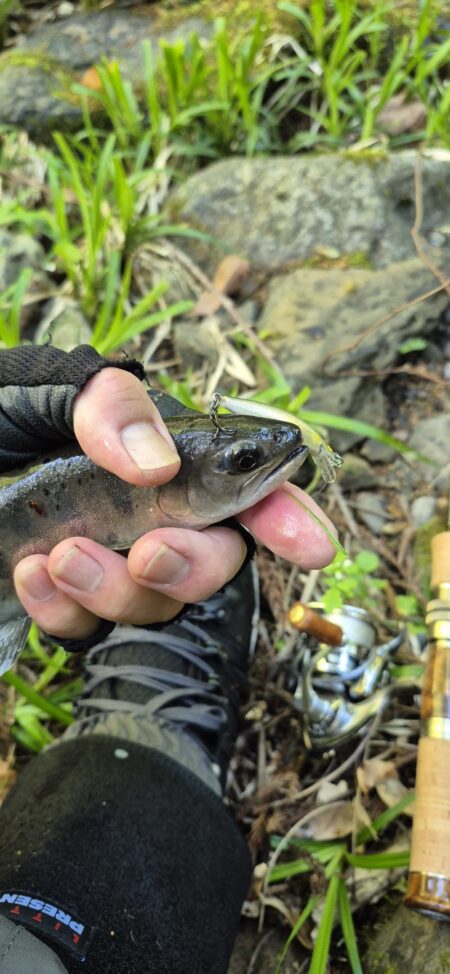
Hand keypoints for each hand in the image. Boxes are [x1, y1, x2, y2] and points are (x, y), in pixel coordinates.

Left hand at [13, 368, 336, 641]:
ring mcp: (109, 561)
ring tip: (58, 553)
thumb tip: (157, 465)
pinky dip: (64, 611)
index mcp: (159, 454)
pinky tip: (31, 571)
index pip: (242, 486)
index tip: (310, 548)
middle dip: (193, 567)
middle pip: (213, 561)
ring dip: (115, 588)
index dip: (284, 517)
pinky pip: (88, 631)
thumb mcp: (40, 386)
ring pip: (154, 604)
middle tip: (149, 553)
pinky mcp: (66, 604)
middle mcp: (147, 513)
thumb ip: (104, 404)